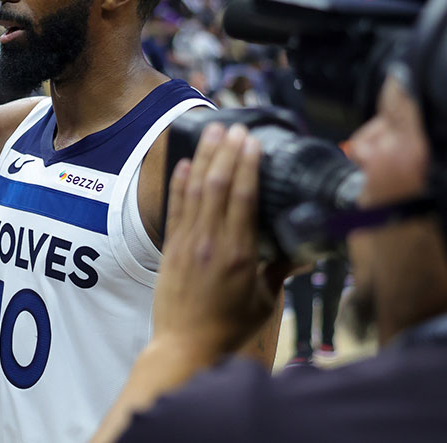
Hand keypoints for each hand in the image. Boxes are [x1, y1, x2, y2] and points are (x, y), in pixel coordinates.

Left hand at [152, 124, 289, 361]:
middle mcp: (211, 242)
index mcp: (240, 254)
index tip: (251, 142)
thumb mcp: (265, 300)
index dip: (246, 165)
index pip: (243, 198)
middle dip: (225, 152)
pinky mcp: (171, 248)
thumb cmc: (230, 327)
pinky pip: (174, 207)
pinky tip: (184, 162)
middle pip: (218, 186)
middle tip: (232, 126)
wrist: (185, 345)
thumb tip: (301, 250)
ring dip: (203, 158)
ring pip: (194, 190)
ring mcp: (187, 243)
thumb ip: (279, 270)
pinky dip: (179, 182)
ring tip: (211, 131)